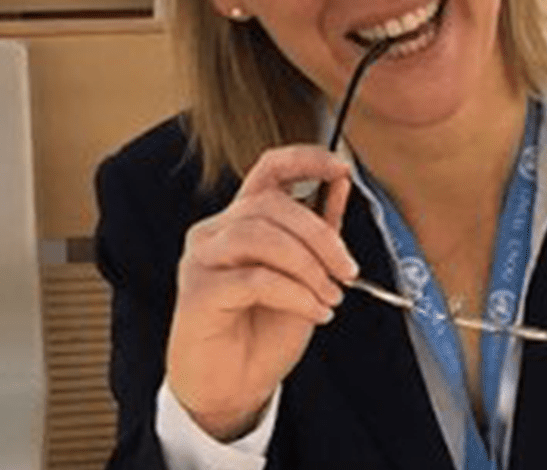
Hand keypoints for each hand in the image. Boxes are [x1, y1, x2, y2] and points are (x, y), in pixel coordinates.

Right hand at [165, 146, 357, 441]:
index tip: (340, 168)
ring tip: (330, 297)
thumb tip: (342, 183)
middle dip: (321, 235)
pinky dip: (295, 294)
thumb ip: (321, 229)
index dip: (304, 159)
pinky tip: (314, 312)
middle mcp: (217, 231)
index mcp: (243, 219)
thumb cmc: (264, 330)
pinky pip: (254, 278)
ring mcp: (203, 259)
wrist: (233, 387)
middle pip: (272, 204)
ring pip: (260, 236)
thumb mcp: (308, 274)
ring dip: (308, 266)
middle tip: (348, 270)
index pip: (268, 169)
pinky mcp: (198, 292)